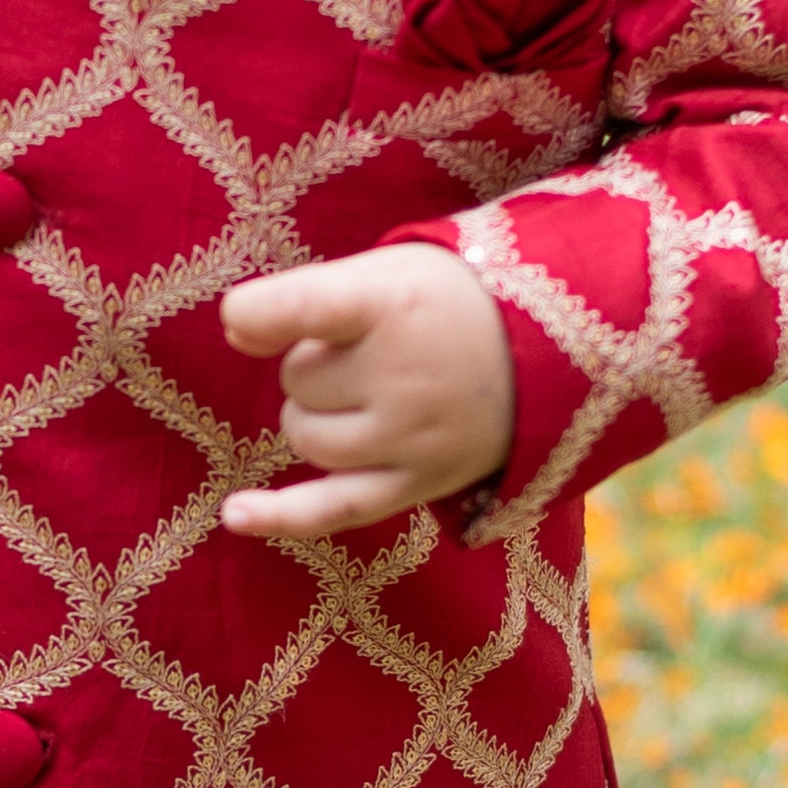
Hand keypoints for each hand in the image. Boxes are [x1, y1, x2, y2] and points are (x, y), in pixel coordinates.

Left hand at [220, 248, 514, 540]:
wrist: (553, 352)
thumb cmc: (449, 302)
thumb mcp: (390, 270)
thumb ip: (309, 295)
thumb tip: (235, 330)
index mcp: (395, 303)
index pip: (304, 308)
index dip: (258, 314)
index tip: (241, 317)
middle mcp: (405, 375)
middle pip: (298, 381)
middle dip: (317, 364)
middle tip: (375, 347)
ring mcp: (413, 438)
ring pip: (307, 438)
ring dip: (316, 416)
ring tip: (369, 391)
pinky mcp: (420, 484)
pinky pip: (335, 509)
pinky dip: (280, 516)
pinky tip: (234, 515)